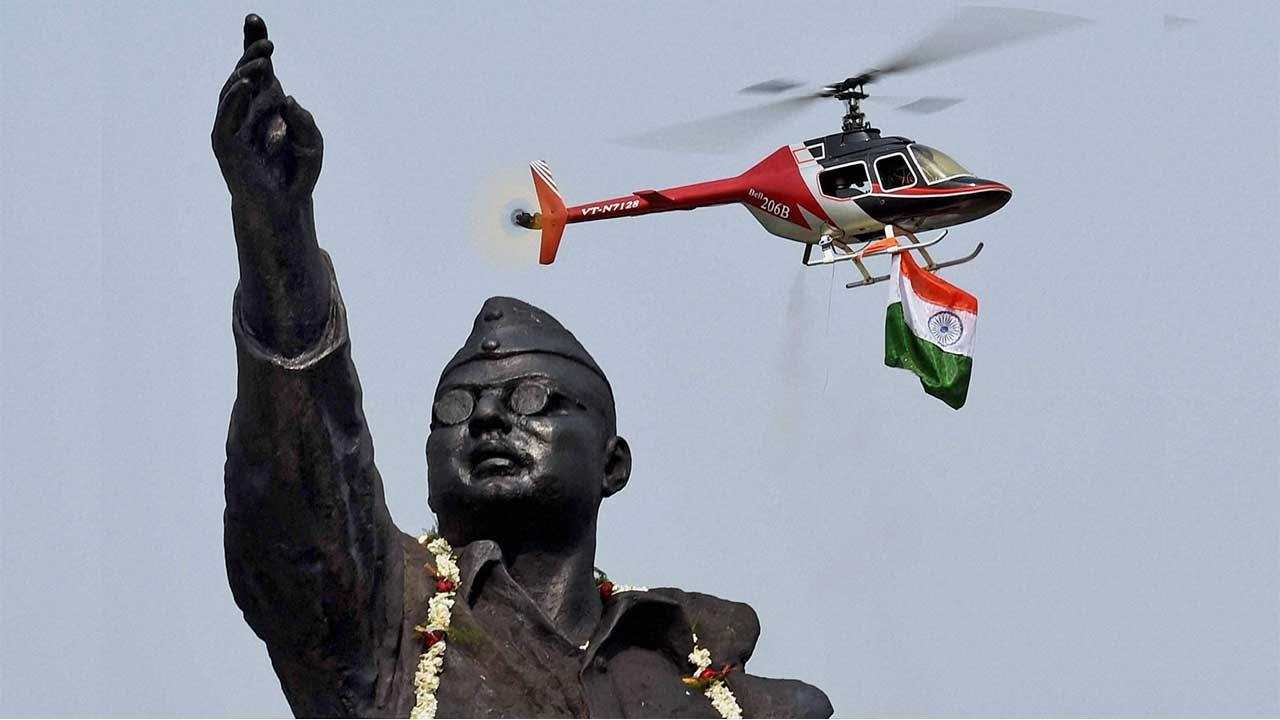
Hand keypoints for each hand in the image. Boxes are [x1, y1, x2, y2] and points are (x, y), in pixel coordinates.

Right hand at [213, 14, 321, 205]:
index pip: (258, 70)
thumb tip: (289, 98)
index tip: (255, 19)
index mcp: (265, 105)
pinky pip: (226, 116)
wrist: (285, 206)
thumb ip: (306, 120)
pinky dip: (234, 98)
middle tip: (268, 47)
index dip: (253, 44)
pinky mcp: (224, 143)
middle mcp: (245, 111)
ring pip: (234, 90)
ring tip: (264, 63)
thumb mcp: (313, 143)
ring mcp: (231, 125)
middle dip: (254, 56)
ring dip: (247, 75)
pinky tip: (246, 84)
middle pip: (244, 73)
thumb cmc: (298, 172)